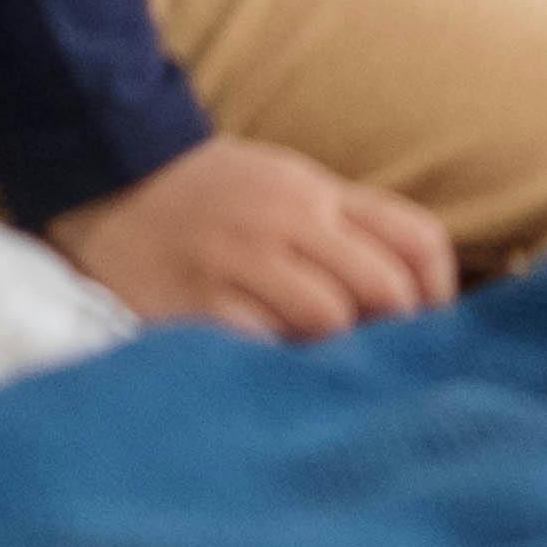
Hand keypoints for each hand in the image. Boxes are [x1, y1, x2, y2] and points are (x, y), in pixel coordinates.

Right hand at [46, 136, 461, 341]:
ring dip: (334, 353)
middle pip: (381, 286)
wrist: (109, 173)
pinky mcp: (193, 303)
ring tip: (322, 370)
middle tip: (379, 364)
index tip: (428, 329)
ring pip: (328, 319)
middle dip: (392, 333)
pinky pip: (259, 345)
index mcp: (318, 192)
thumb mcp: (288, 187)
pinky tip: (271, 373)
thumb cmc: (212, 195)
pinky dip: (276, 365)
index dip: (437, 293)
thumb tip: (410, 300)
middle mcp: (287, 221)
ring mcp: (239, 261)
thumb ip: (345, 230)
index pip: (415, 238)